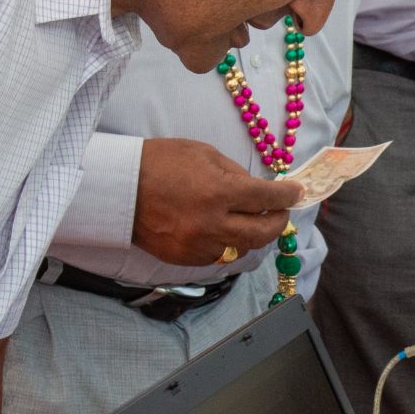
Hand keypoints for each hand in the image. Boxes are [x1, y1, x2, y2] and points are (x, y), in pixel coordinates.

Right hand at [131, 138, 300, 265]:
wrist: (117, 188)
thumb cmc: (159, 162)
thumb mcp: (203, 154)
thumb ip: (234, 174)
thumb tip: (258, 190)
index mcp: (219, 193)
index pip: (267, 198)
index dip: (288, 195)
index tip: (297, 193)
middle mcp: (212, 224)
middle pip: (262, 234)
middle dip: (278, 222)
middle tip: (280, 212)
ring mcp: (198, 245)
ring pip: (242, 248)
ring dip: (252, 235)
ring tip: (252, 220)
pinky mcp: (185, 259)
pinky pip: (218, 255)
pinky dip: (227, 243)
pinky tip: (225, 230)